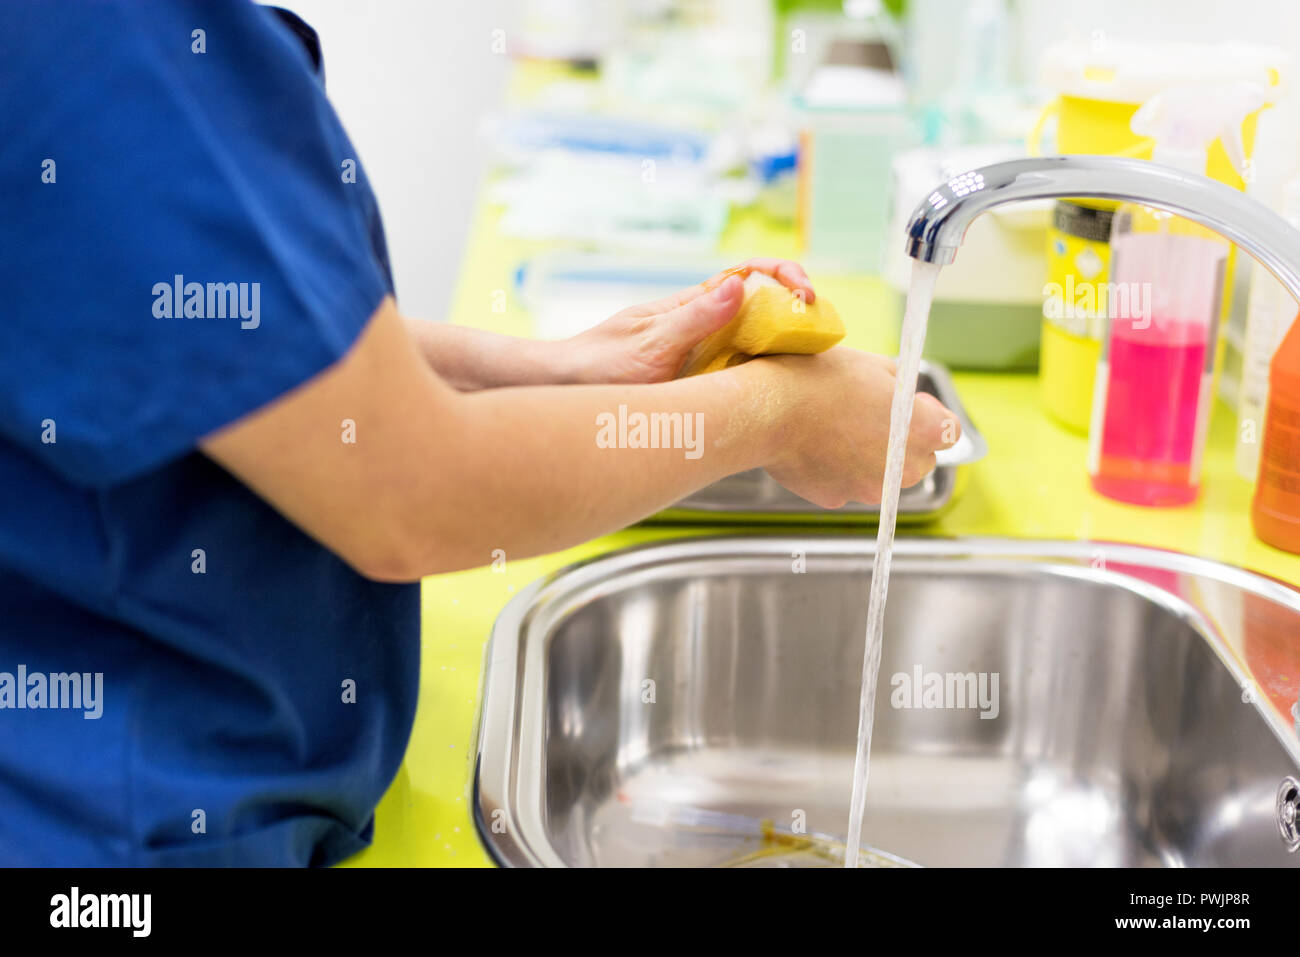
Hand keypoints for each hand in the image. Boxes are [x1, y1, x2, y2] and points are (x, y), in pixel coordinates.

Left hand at [559, 258, 816, 384]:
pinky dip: (766, 367)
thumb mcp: (651, 344)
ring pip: (753, 335)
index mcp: (690, 306)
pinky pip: (740, 367)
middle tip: (820, 322)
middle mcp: (698, 323)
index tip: (804, 291)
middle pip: (759, 302)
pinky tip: (782, 380)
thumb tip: (740, 285)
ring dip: (785, 335)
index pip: (746, 275)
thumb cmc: (599, 366)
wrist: (566, 390)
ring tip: (814, 346)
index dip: (781, 274)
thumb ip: (695, 318)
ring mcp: (699, 350)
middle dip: (794, 303)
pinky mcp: (696, 378)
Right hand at [751, 348, 960, 508]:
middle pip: (918, 460)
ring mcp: (869, 489)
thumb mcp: (872, 365)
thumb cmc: (820, 380)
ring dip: (871, 459)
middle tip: (871, 417)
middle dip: (902, 442)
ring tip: (837, 430)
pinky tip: (817, 445)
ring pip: (882, 476)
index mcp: (921, 431)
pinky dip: (838, 469)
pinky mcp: (837, 499)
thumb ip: (899, 385)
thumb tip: (901, 394)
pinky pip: (847, 484)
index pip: (949, 432)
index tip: (910, 407)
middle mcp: (903, 469)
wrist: (769, 410)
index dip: (930, 416)